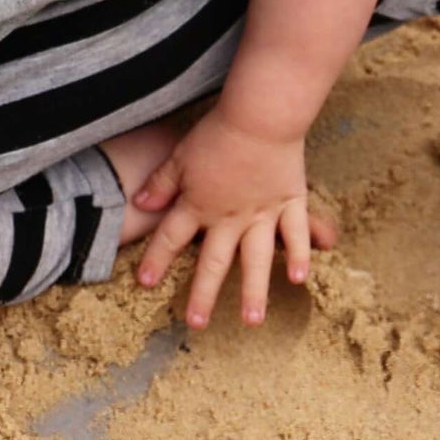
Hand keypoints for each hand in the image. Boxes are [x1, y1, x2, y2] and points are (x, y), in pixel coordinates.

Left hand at [134, 105, 326, 328]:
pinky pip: (295, 234)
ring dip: (252, 291)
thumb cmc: (218, 131)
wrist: (260, 115)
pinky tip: (299, 280)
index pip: (172, 236)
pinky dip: (299, 255)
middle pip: (213, 261)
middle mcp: (229, 216)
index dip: (157, 259)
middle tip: (196, 324)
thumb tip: (139, 204)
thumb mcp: (181, 154)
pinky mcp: (290, 201)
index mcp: (199, 203)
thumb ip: (162, 183)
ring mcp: (262, 212)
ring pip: (256, 259)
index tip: (144, 282)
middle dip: (203, 293)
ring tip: (251, 321)